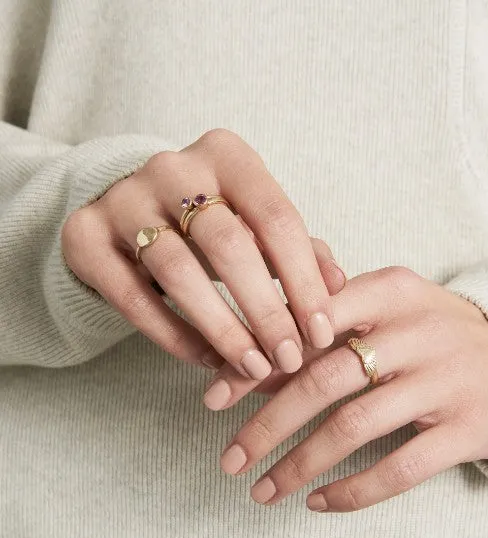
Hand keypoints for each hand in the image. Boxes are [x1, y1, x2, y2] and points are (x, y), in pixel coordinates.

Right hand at [62, 129, 343, 377]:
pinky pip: (134, 297)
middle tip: (289, 358)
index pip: (277, 218)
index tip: (319, 332)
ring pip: (179, 273)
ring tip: (253, 368)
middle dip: (266, 311)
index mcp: (227, 155)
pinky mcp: (85, 236)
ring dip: (224, 330)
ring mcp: (123, 198)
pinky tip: (206, 361)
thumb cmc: (209, 221)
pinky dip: (175, 336)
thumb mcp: (256, 222)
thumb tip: (338, 284)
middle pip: (229, 246)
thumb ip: (299, 248)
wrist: (127, 209)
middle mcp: (172, 167)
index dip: (304, 280)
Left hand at [215, 267, 487, 511]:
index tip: (214, 399)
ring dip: (299, 464)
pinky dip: (353, 490)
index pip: (306, 324)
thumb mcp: (386, 312)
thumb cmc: (433, 332)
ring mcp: (445, 379)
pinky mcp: (468, 427)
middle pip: (322, 380)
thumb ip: (322, 330)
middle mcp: (416, 330)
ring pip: (354, 427)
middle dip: (266, 425)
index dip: (255, 363)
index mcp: (389, 291)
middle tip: (229, 459)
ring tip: (263, 490)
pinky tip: (319, 501)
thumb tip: (248, 365)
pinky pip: (400, 467)